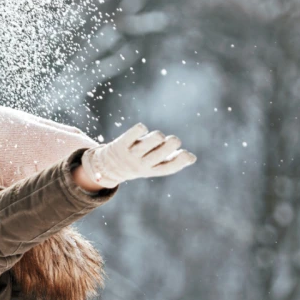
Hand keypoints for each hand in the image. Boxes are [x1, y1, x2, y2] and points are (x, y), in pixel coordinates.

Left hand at [82, 123, 196, 188]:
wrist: (107, 167)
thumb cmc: (137, 163)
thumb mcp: (153, 166)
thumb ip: (171, 161)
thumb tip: (192, 158)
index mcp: (152, 170)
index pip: (168, 168)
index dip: (180, 161)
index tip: (188, 154)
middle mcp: (141, 164)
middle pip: (161, 152)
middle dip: (171, 143)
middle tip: (171, 141)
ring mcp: (131, 154)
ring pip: (151, 141)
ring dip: (158, 136)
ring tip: (157, 138)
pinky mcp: (120, 144)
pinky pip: (134, 133)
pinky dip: (140, 129)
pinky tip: (141, 130)